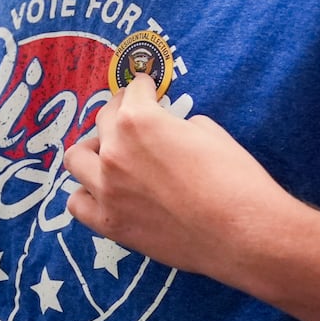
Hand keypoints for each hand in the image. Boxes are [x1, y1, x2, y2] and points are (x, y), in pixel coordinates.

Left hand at [63, 78, 298, 280]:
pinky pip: (78, 203)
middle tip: (132, 119)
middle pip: (102, 120)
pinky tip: (103, 193)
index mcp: (138, 120)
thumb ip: (176, 126)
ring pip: (77, 159)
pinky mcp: (110, 224)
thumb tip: (168, 132)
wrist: (242, 232)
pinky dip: (87, 194)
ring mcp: (107, 190)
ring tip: (109, 156)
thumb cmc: (234, 178)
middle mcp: (113, 151)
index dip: (142, 88)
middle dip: (119, 114)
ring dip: (93, 152)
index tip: (145, 90)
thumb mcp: (208, 131)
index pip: (132, 92)